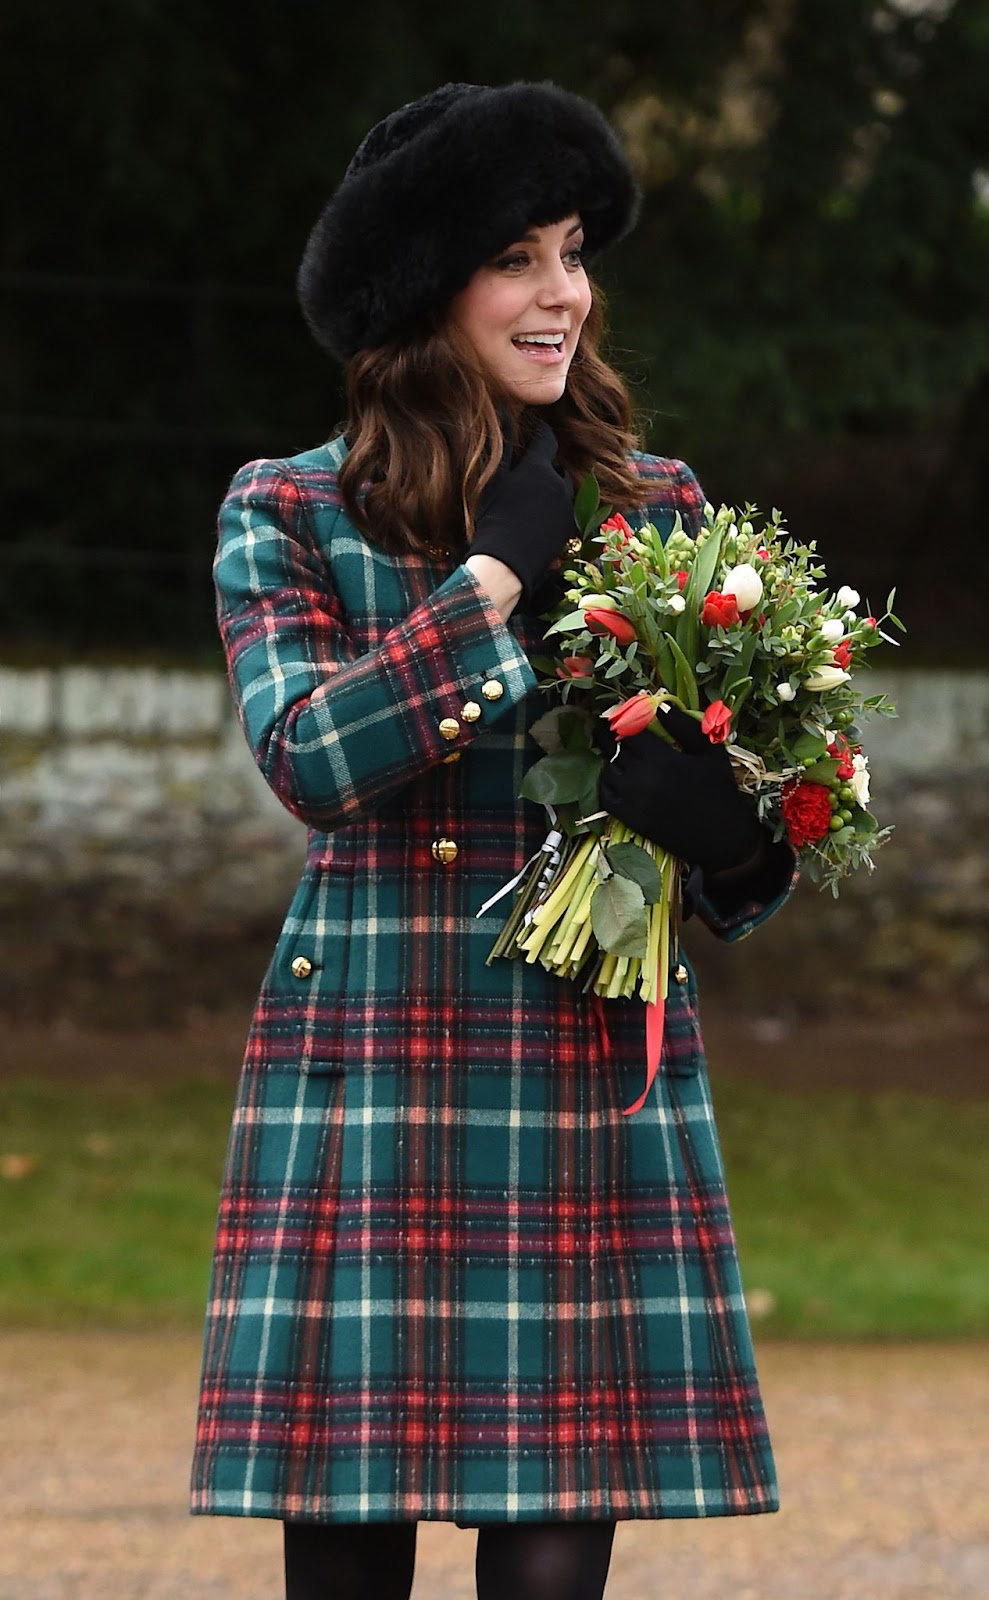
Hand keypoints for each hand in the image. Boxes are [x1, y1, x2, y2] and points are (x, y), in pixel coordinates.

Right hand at [468, 418, 576, 606]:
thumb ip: (502, 445)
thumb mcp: (493, 480)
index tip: (536, 431)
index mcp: (540, 469)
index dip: (540, 434)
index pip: (546, 440)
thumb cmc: (493, 518)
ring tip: (538, 494)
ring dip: (555, 487)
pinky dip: (558, 508)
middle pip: (557, 466)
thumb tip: (504, 412)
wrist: (506, 563)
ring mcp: (568, 509)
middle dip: (547, 465)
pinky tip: (542, 515)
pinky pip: (568, 511)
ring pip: (565, 489)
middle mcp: (560, 485)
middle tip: (532, 469)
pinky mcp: (569, 529)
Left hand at [598, 704, 762, 873]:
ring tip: (615, 755)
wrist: (721, 837)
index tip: (619, 718)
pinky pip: (605, 796)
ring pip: (607, 771)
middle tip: (605, 730)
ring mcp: (632, 799)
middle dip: (610, 738)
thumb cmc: (720, 790)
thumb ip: (684, 726)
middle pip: (614, 750)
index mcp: (661, 757)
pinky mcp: (630, 818)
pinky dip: (606, 784)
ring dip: (610, 761)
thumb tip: (660, 708)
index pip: (628, 732)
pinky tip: (614, 778)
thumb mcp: (710, 752)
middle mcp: (641, 777)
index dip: (622, 723)